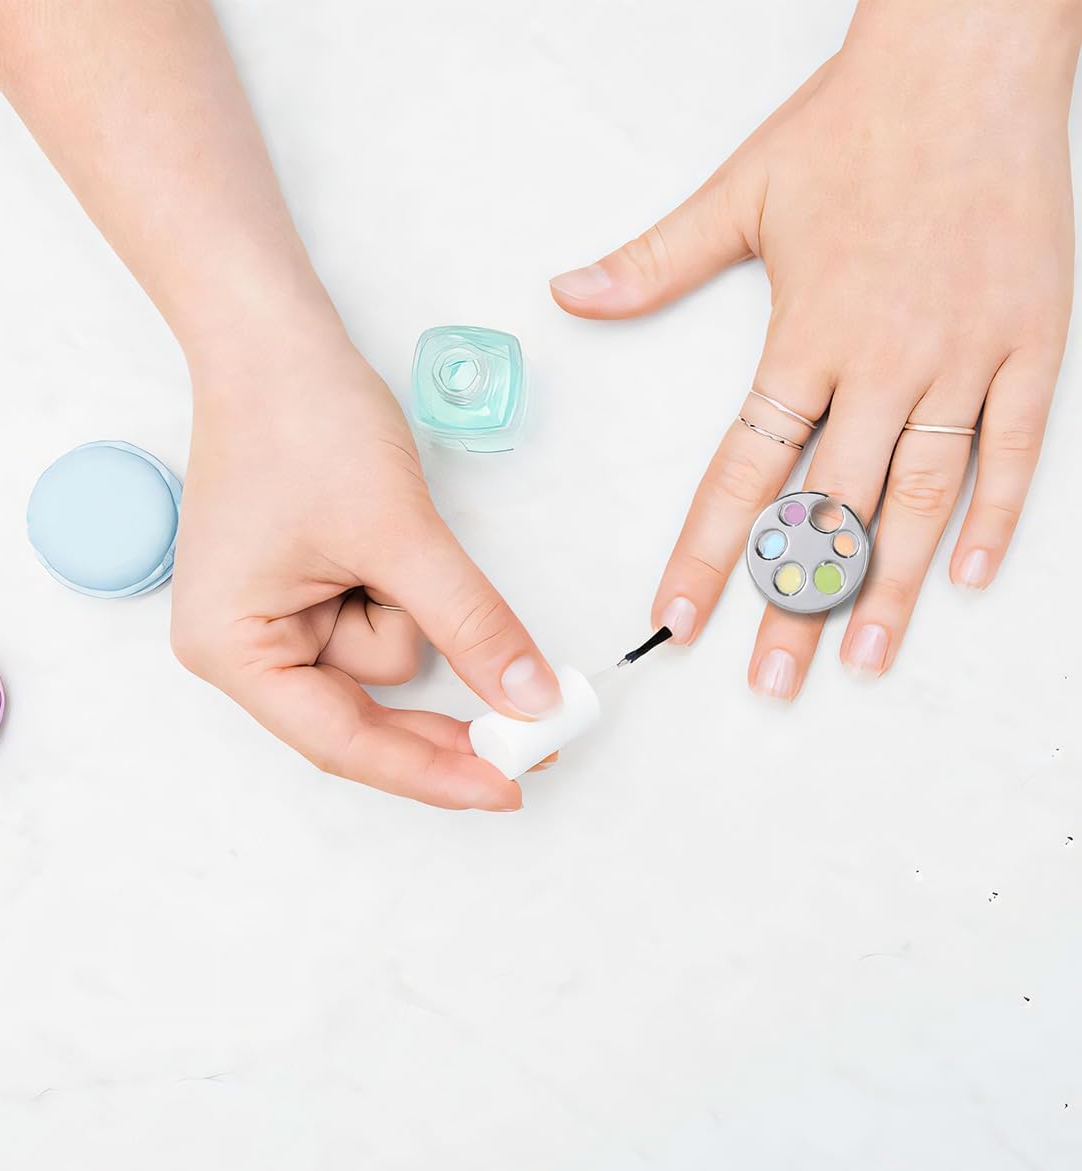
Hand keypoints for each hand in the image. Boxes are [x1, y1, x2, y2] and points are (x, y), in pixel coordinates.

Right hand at [170, 330, 559, 808]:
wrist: (273, 336)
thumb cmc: (304, 421)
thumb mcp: (399, 534)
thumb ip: (468, 625)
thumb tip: (528, 700)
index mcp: (233, 648)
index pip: (342, 741)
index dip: (430, 773)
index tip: (508, 789)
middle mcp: (242, 647)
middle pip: (362, 710)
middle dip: (441, 703)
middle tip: (535, 729)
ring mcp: (272, 618)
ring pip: (382, 659)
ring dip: (412, 607)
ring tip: (384, 528)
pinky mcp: (304, 589)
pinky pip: (377, 618)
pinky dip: (405, 593)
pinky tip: (385, 538)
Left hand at [550, 0, 1078, 697]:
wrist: (971, 59)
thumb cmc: (854, 126)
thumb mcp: (740, 194)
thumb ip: (654, 263)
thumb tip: (569, 293)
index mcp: (806, 336)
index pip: (743, 471)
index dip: (708, 552)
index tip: (680, 617)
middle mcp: (882, 362)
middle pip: (828, 507)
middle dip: (794, 602)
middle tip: (772, 680)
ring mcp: (961, 357)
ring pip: (921, 494)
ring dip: (888, 584)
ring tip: (862, 657)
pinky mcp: (1029, 342)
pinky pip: (1014, 445)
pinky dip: (995, 512)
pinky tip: (969, 575)